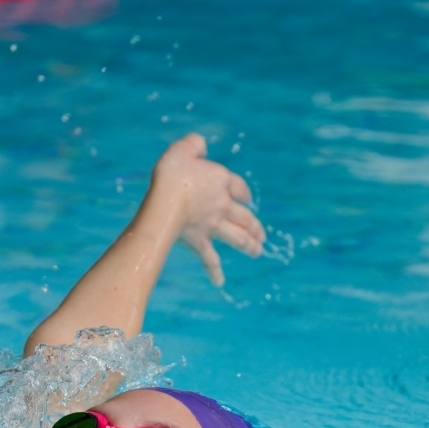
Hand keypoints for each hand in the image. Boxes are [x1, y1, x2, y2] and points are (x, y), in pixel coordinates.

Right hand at [145, 133, 264, 285]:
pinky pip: (210, 259)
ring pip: (237, 238)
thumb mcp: (183, 149)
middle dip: (255, 227)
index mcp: (221, 182)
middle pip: (245, 218)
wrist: (167, 199)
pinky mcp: (200, 242)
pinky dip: (215, 271)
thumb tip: (199, 145)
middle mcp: (222, 206)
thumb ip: (194, 145)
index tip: (247, 199)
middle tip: (262, 236)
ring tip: (257, 252)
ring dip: (248, 246)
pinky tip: (220, 282)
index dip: (245, 193)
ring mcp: (213, 226)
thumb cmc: (173, 173)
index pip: (240, 188)